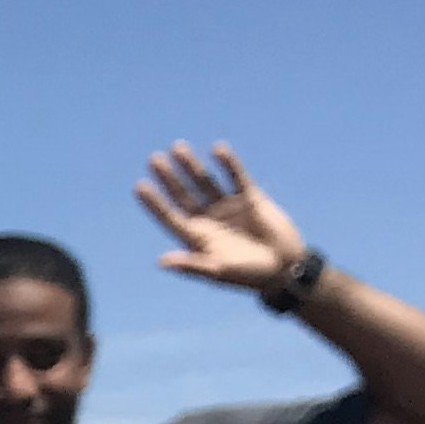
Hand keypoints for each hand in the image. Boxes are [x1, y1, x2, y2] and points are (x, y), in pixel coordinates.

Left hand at [136, 143, 309, 293]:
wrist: (285, 268)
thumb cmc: (249, 275)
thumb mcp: (219, 271)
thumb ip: (193, 265)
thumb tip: (162, 262)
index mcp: (196, 237)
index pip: (170, 216)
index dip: (155, 203)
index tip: (140, 186)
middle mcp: (208, 219)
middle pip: (183, 195)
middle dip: (169, 178)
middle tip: (154, 159)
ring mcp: (227, 206)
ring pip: (205, 181)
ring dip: (192, 166)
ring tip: (178, 148)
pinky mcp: (249, 198)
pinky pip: (236, 177)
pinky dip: (228, 164)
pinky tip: (217, 150)